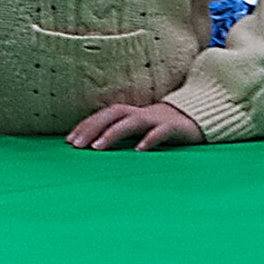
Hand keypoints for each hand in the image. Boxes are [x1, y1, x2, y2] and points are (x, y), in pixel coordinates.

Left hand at [66, 101, 202, 150]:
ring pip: (131, 122)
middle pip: (111, 115)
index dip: (85, 126)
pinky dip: (149, 139)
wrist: (195, 118)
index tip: (68, 141)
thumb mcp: (137, 130)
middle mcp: (139, 113)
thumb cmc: (158, 127)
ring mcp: (156, 119)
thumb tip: (92, 148)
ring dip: (112, 133)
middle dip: (91, 128)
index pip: (101, 116)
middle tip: (76, 145)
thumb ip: (119, 135)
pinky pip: (160, 132)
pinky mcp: (174, 127)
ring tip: (97, 148)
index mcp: (128, 114)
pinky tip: (139, 150)